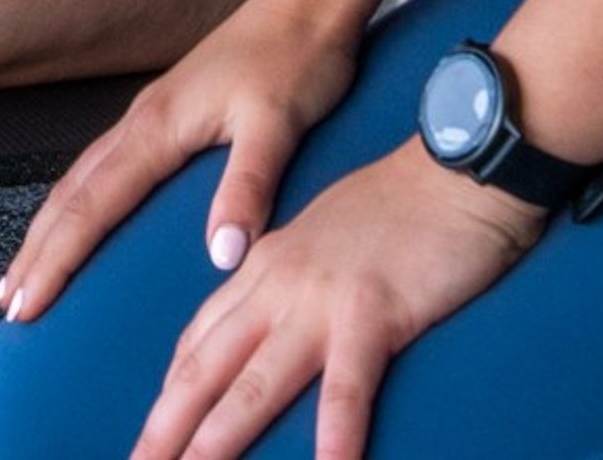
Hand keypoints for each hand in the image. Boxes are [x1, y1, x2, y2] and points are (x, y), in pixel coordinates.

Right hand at [0, 0, 366, 325]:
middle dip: (34, 252)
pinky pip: (101, 166)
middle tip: (6, 304)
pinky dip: (75, 202)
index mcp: (158, 127)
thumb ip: (246, 187)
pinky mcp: (166, 115)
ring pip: (78, 179)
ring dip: (48, 229)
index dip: (55, 258)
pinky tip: (78, 218)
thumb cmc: (296, 58)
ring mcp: (149, 116)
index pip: (90, 205)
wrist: (308, 2)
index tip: (26, 303)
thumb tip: (220, 256)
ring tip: (26, 272)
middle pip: (68, 195)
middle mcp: (141, 121)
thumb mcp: (279, 125)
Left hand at [114, 142, 541, 459]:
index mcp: (262, 267)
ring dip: (218, 439)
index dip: (168, 396)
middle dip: (165, 428)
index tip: (147, 438)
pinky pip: (347, 387)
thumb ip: (287, 283)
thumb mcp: (322, 241)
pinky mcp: (373, 312)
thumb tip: (265, 330)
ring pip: (255, 382)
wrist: (454, 169)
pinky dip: (335, 435)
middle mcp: (275, 285)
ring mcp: (320, 299)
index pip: (197, 342)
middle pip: (204, 369)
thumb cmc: (400, 209)